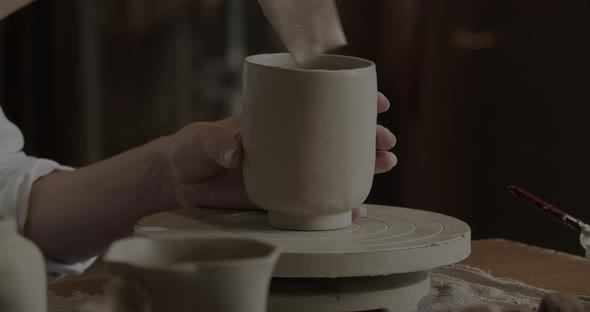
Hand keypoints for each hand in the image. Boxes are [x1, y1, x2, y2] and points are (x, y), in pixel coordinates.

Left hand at [167, 92, 396, 217]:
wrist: (181, 183)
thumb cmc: (192, 150)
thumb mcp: (201, 139)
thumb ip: (217, 142)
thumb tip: (236, 152)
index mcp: (277, 122)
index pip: (319, 106)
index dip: (350, 102)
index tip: (377, 103)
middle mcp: (290, 145)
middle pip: (337, 138)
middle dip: (366, 136)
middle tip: (385, 140)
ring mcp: (289, 172)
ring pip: (334, 169)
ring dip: (362, 168)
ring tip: (384, 164)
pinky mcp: (282, 198)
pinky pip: (317, 203)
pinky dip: (338, 206)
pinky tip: (356, 209)